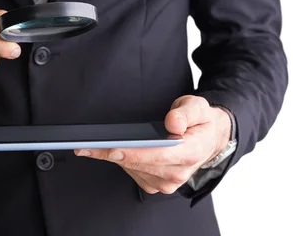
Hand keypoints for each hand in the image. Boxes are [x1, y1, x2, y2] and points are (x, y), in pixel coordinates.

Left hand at [74, 95, 231, 194]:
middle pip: (138, 164)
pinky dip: (121, 162)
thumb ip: (186, 113)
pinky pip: (133, 174)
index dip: (132, 152)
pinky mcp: (157, 185)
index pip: (157, 155)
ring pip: (132, 170)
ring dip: (112, 158)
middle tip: (84, 146)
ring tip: (90, 146)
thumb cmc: (201, 122)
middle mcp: (178, 172)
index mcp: (191, 152)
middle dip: (110, 153)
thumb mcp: (198, 107)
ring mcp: (168, 182)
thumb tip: (173, 123)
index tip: (111, 148)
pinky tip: (110, 151)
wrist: (208, 138)